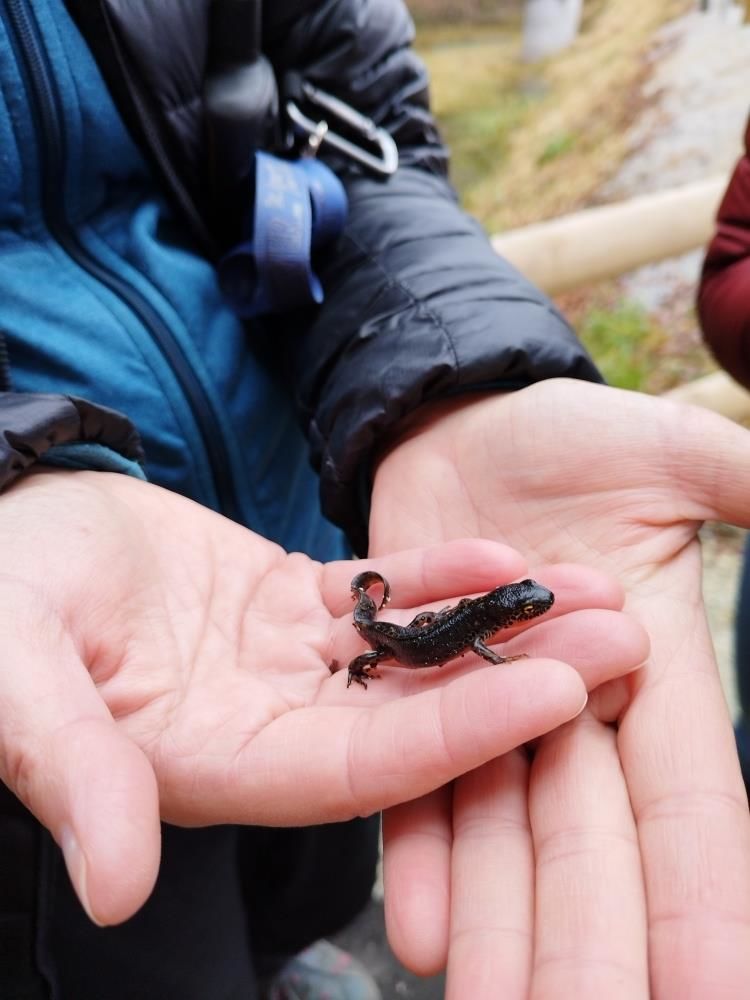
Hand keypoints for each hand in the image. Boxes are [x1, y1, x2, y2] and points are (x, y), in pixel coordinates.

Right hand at [0, 469, 643, 926]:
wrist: (10, 527)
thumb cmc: (2, 599)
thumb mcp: (18, 676)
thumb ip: (70, 768)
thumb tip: (116, 885)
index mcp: (214, 765)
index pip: (357, 771)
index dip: (453, 738)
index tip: (552, 694)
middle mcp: (267, 727)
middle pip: (413, 718)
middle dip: (516, 682)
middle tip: (625, 638)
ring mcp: (286, 666)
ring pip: (409, 653)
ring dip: (498, 625)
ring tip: (590, 587)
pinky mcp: (287, 608)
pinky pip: (377, 596)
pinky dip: (439, 575)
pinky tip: (504, 556)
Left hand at [370, 379, 749, 999]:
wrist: (460, 429)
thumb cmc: (571, 436)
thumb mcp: (669, 453)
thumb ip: (741, 484)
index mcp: (653, 668)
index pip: (690, 802)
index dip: (704, 896)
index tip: (715, 993)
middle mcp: (572, 712)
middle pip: (591, 845)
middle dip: (593, 942)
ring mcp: (487, 710)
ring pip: (501, 837)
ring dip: (501, 929)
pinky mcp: (413, 692)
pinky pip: (413, 784)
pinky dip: (420, 854)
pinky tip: (419, 933)